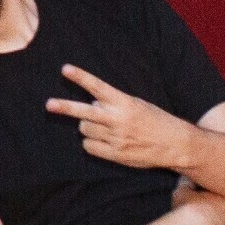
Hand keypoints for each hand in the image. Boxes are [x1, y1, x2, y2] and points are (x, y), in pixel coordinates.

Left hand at [45, 64, 192, 168]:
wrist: (174, 144)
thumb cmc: (155, 120)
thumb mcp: (137, 104)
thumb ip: (114, 104)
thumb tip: (92, 106)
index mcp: (124, 103)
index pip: (97, 87)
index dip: (80, 78)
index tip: (65, 69)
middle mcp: (118, 120)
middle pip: (84, 113)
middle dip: (65, 107)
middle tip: (49, 104)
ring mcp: (115, 138)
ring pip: (85, 129)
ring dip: (88, 126)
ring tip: (104, 126)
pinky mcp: (115, 154)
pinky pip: (89, 147)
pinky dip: (92, 142)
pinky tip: (104, 140)